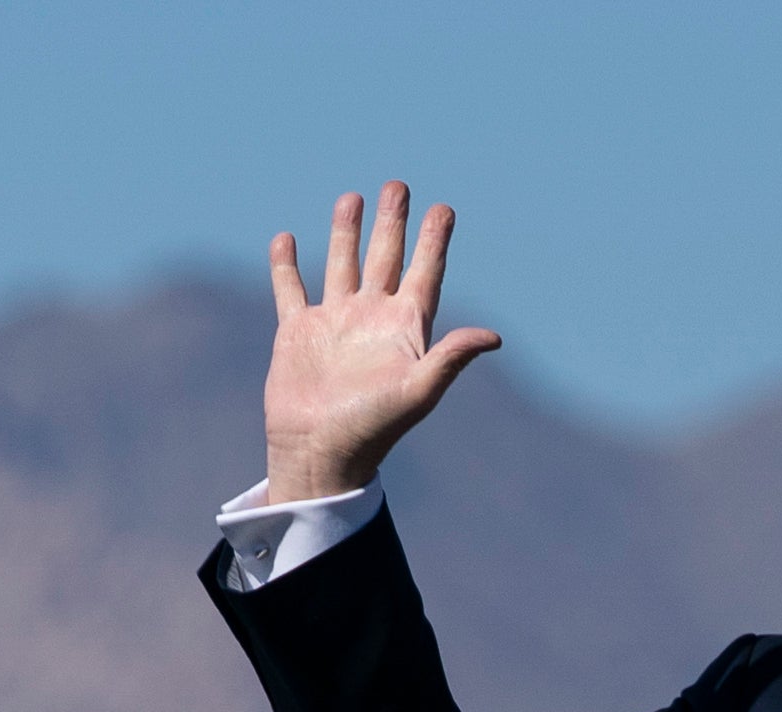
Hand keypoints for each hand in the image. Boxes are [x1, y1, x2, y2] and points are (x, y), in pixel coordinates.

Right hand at [263, 182, 501, 501]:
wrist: (320, 455)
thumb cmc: (373, 429)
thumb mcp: (418, 392)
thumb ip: (451, 358)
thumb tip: (494, 337)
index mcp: (403, 329)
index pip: (425, 273)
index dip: (434, 242)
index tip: (444, 209)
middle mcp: (370, 319)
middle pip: (385, 258)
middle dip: (392, 223)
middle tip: (398, 186)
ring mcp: (334, 323)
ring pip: (341, 264)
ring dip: (346, 232)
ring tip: (352, 198)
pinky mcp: (297, 332)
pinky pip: (291, 289)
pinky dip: (287, 265)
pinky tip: (287, 240)